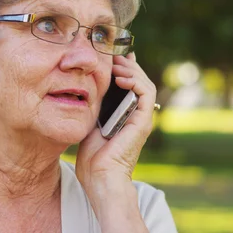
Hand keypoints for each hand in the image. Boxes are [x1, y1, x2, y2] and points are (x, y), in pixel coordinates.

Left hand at [75, 52, 156, 187]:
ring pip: (145, 83)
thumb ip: (94, 105)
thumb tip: (86, 87)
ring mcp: (142, 118)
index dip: (123, 67)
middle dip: (126, 65)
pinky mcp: (143, 121)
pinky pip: (146, 93)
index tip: (111, 55)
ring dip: (131, 70)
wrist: (99, 177)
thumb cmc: (92, 157)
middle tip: (112, 56)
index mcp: (125, 114)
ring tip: (116, 65)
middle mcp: (137, 115)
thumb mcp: (90, 122)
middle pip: (139, 80)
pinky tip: (120, 77)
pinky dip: (135, 81)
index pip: (130, 84)